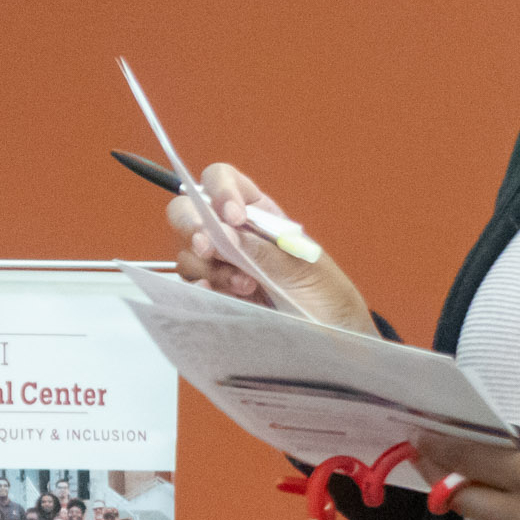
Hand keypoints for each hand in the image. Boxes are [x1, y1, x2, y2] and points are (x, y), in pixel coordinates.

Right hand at [165, 162, 375, 333]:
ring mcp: (221, 264)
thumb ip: (263, 251)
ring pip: (187, 251)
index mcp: (259, 214)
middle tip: (209, 247)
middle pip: (188, 211)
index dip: (221, 191)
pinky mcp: (215, 294)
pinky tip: (221, 295)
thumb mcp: (303, 270)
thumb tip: (225, 232)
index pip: (223, 180)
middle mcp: (233, 234)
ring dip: (208, 265)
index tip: (233, 216)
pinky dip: (200, 288)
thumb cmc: (326, 297)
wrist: (331, 338)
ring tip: (245, 286)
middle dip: (193, 225)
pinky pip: (191, 284)